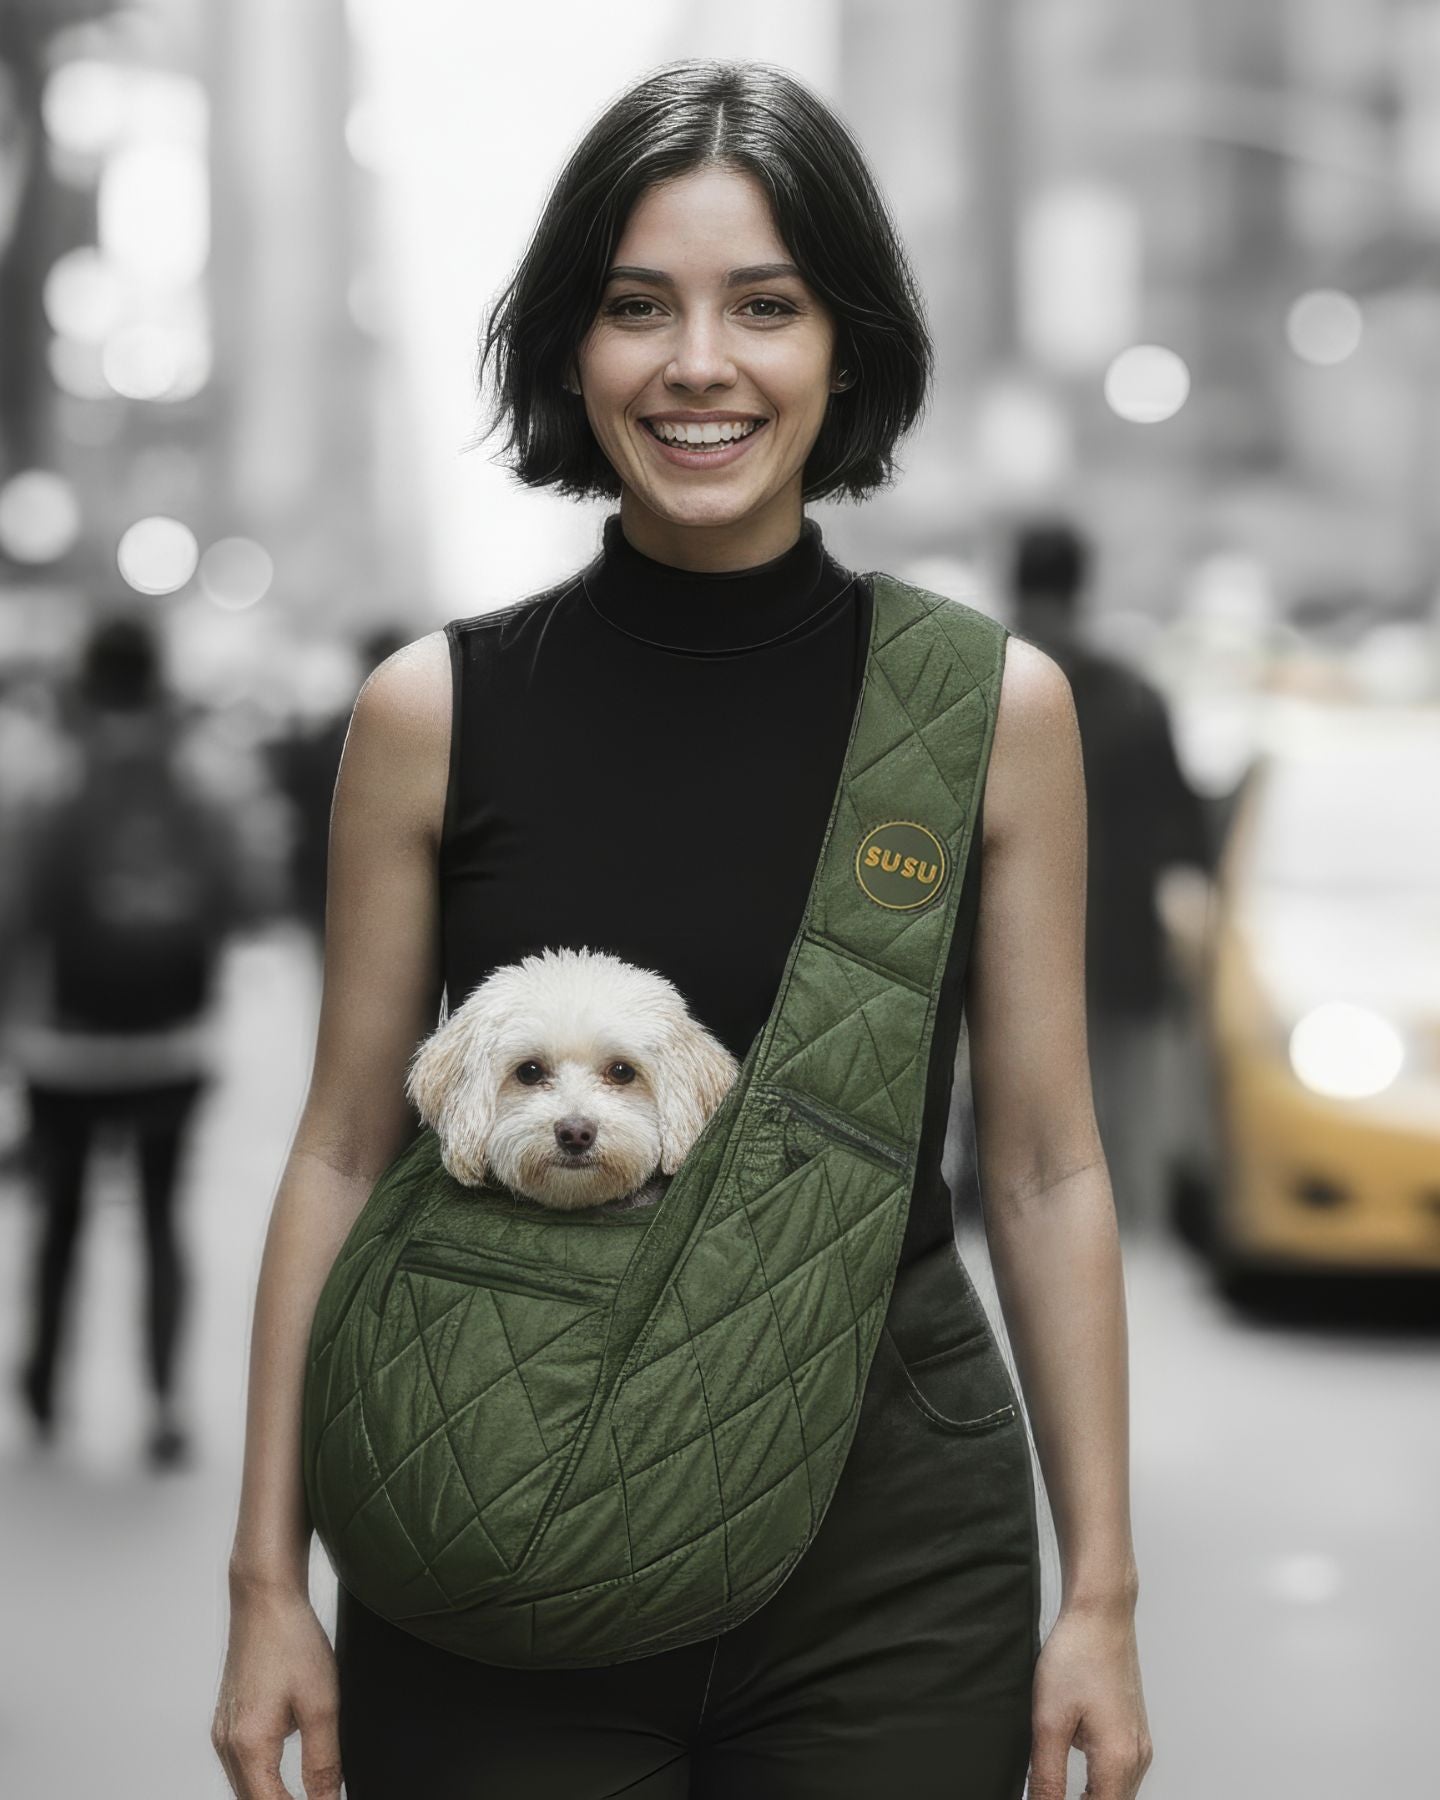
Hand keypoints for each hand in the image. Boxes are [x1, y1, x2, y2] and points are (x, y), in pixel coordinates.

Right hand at [212, 1583, 342, 1798]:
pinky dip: (262, 1776)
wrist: (265, 1599)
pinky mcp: (226, 1719)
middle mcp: (227, 1744)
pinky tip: (285, 1766)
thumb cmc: (291, 1640)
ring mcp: (222, 1732)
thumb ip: (324, 1762)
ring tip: (307, 1790)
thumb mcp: (322, 1705)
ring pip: (245, 1786)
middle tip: (319, 1797)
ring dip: (271, 1795)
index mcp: (249, 1745)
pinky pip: (241, 1764)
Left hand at [1027, 1598, 1152, 1798]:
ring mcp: (1139, 1742)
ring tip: (1056, 1785)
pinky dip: (1098, 1778)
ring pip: (1117, 1791)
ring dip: (1090, 1796)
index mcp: (1119, 1760)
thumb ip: (1047, 1776)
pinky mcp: (1133, 1728)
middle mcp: (1138, 1757)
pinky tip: (1073, 1759)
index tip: (1046, 1799)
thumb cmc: (1076, 1656)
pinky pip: (1120, 1771)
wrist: (1101, 1613)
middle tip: (1048, 1791)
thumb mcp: (1049, 1721)